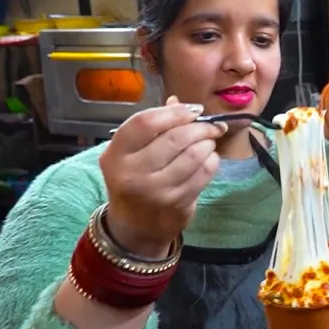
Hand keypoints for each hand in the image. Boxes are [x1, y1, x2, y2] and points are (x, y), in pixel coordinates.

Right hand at [99, 96, 225, 258]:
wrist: (134, 227)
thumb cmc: (134, 180)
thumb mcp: (131, 153)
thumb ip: (153, 126)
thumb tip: (180, 102)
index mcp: (115, 155)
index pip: (146, 122)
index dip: (174, 112)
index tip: (193, 110)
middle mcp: (132, 174)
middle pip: (175, 138)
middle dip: (200, 127)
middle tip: (211, 126)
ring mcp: (155, 192)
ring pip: (194, 155)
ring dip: (208, 143)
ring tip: (209, 141)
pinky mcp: (177, 204)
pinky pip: (204, 173)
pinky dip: (212, 161)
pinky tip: (208, 159)